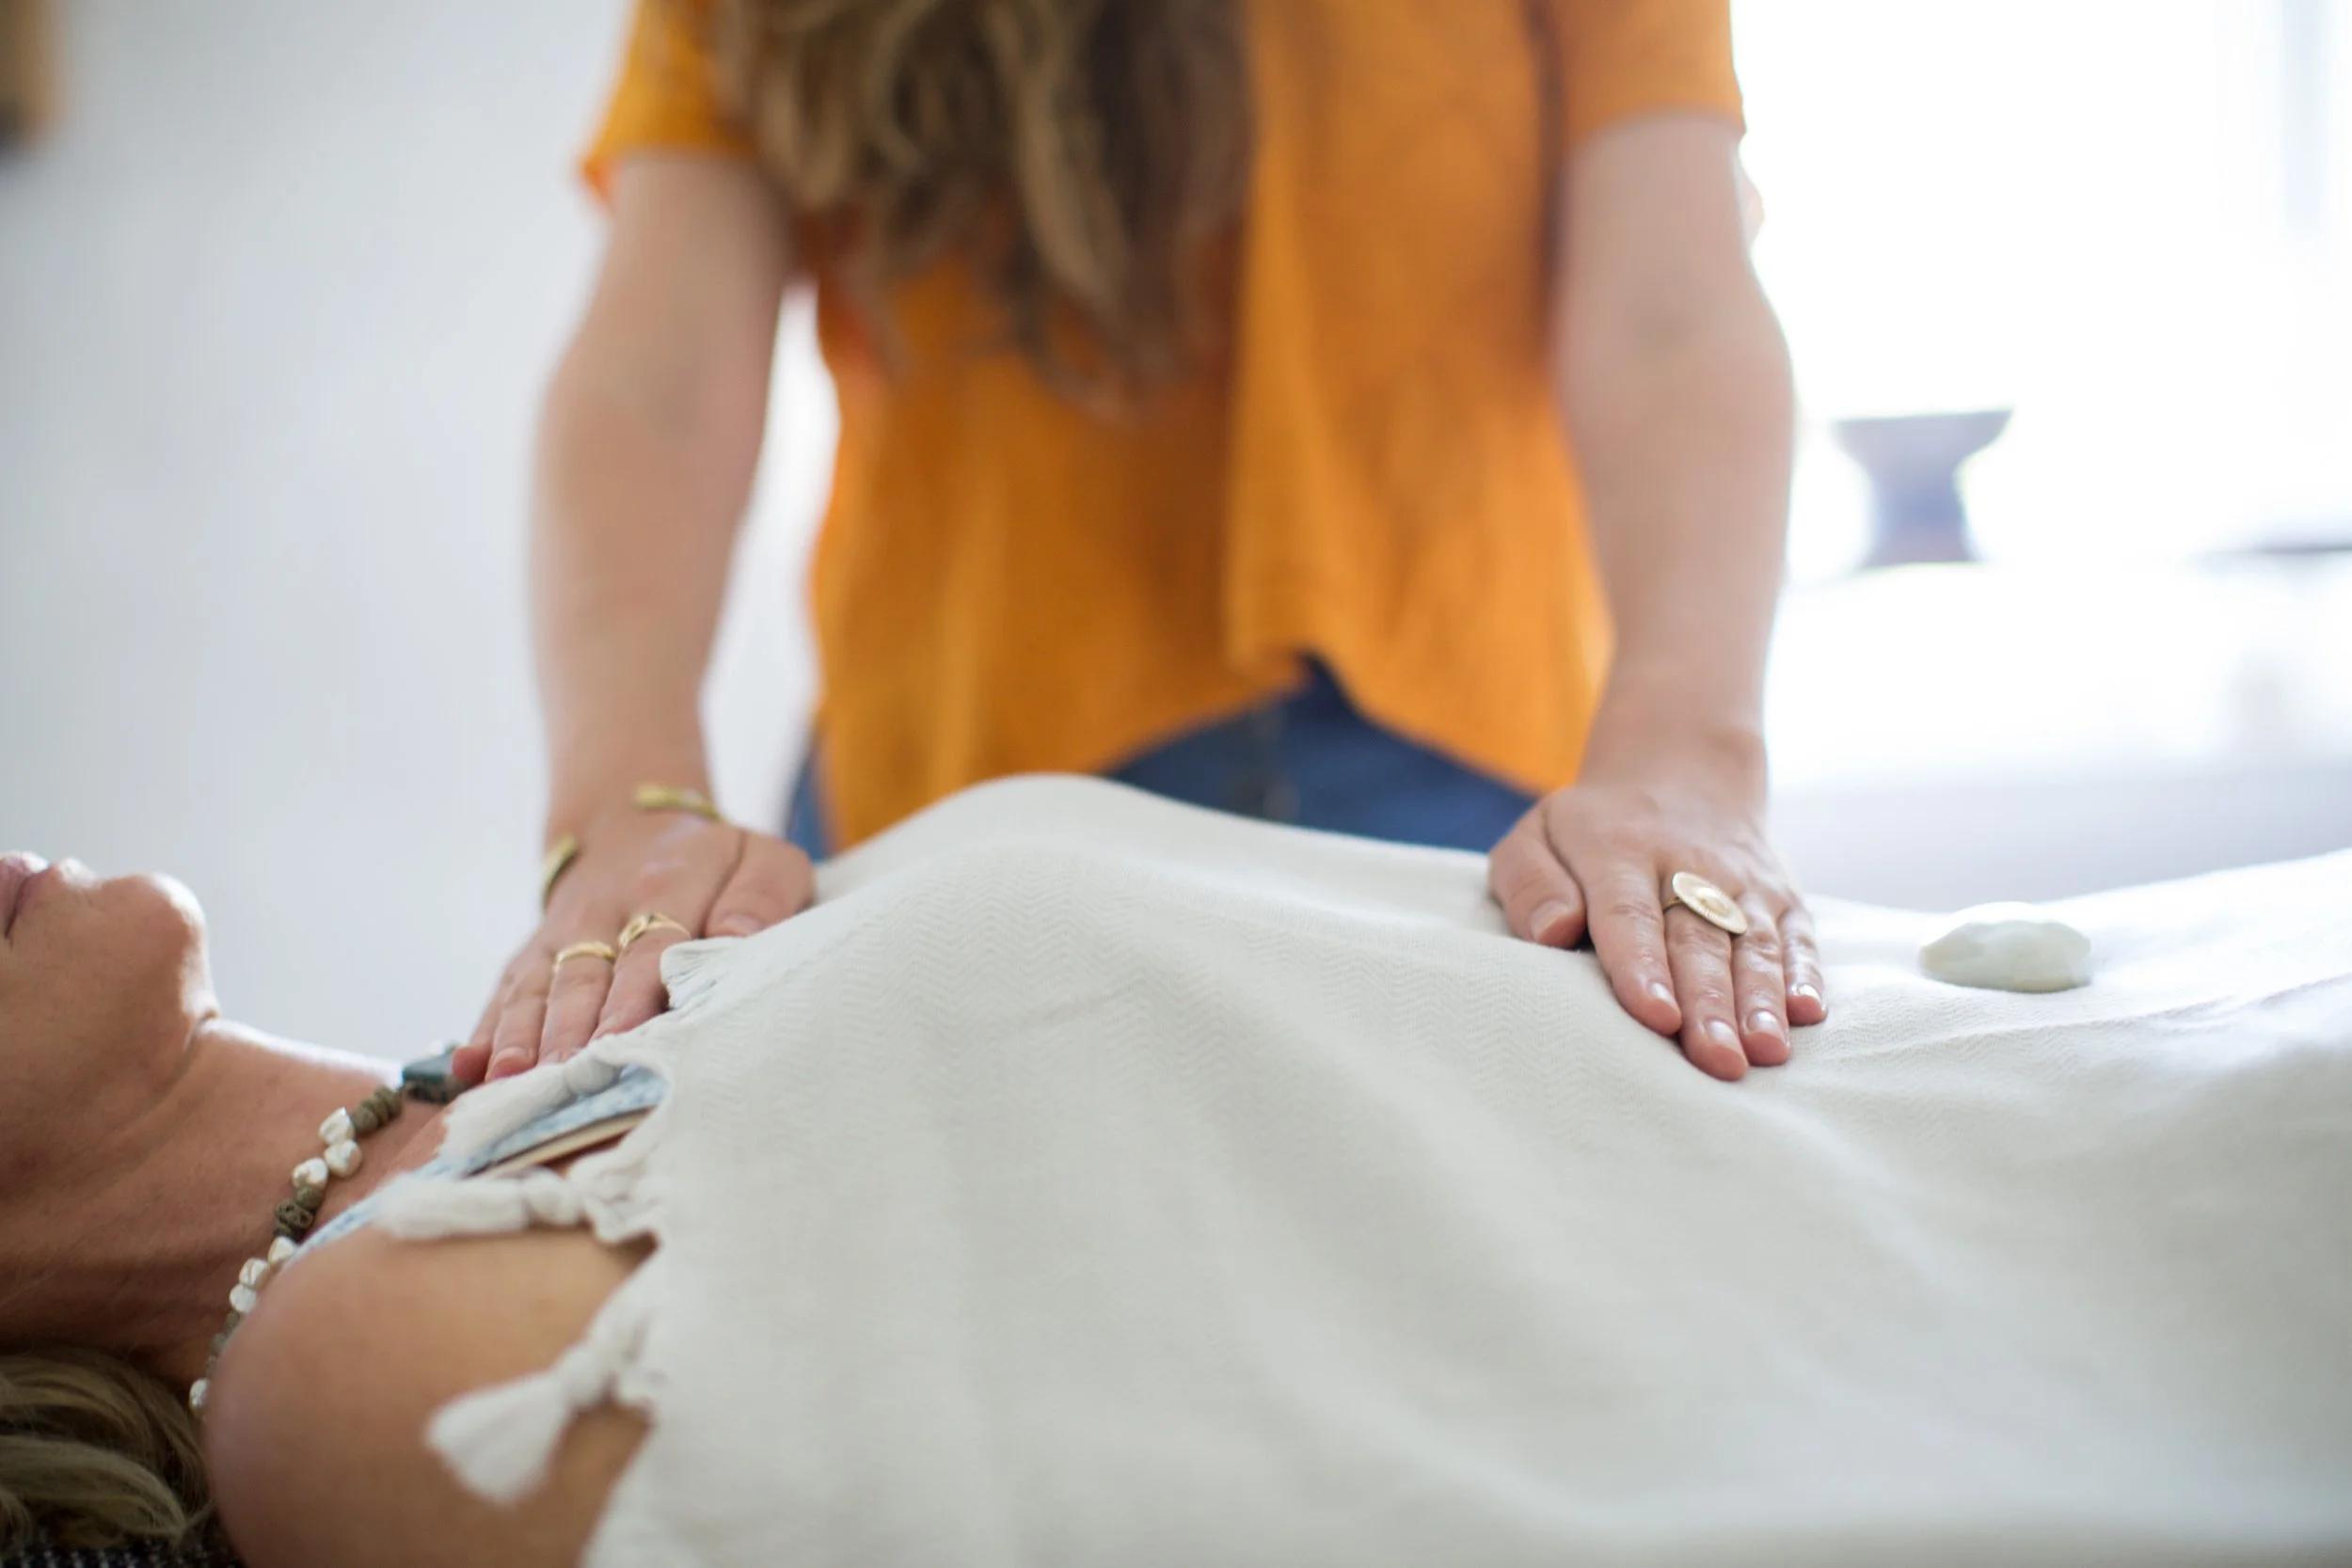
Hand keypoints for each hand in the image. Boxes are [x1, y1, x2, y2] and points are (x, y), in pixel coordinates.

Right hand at [458, 810, 813, 1082]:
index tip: (619, 1042)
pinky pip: (504, 993)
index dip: (631, 998)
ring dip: (521, 1039)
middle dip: (571, 1032)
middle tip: (563, 1081)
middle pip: (583, 979)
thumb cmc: (717, 862)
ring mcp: (560, 935)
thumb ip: (759, 900)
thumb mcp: (762, 859)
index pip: (648, 951)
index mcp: (667, 887)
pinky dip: (484, 1032)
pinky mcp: (531, 953)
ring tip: (511, 1085)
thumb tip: (739, 941)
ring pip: (536, 990)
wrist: (633, 820)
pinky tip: (468, 1070)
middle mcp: (602, 913)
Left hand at [1487, 728, 1823, 1080]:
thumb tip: (1553, 932)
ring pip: (1753, 943)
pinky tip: (1807, 1014)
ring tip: (1765, 1052)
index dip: (1643, 967)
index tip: (1655, 1017)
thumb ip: (1533, 884)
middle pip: (1698, 941)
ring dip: (1761, 1000)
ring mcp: (1740, 881)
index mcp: (1618, 852)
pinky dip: (1805, 973)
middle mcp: (1688, 864)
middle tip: (1716, 1061)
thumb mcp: (1537, 836)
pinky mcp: (1780, 894)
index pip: (1630, 915)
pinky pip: (1796, 934)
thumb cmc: (1590, 829)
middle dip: (1710, 1004)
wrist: (1680, 765)